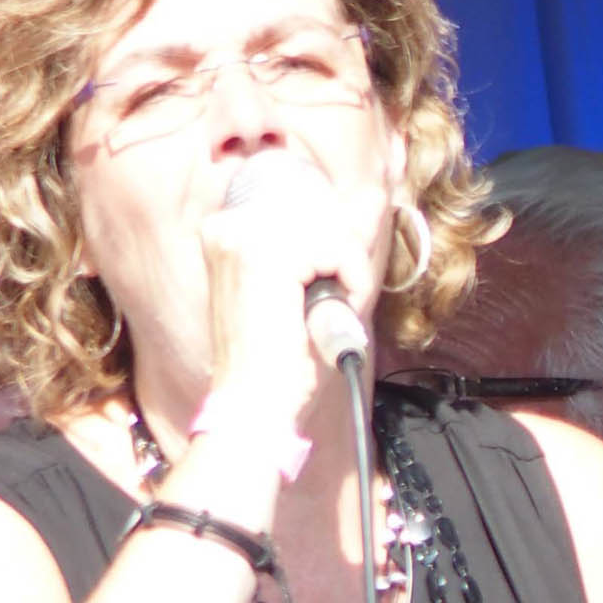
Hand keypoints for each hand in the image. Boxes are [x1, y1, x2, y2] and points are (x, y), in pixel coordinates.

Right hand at [199, 150, 379, 421]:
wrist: (255, 405)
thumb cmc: (280, 360)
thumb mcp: (305, 290)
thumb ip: (327, 245)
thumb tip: (375, 197)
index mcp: (228, 233)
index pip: (306, 208)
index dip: (334, 249)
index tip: (328, 289)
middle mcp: (226, 226)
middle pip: (322, 215)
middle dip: (343, 262)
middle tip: (326, 308)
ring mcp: (241, 236)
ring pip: (334, 232)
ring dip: (348, 276)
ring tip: (325, 314)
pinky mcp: (265, 255)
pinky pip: (340, 250)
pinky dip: (352, 284)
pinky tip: (328, 315)